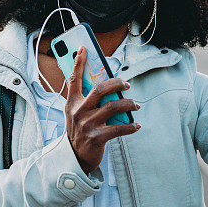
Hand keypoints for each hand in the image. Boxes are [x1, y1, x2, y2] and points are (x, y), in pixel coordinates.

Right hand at [65, 46, 140, 172]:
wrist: (73, 158)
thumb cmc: (78, 132)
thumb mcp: (75, 113)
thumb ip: (85, 100)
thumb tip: (105, 87)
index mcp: (72, 103)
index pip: (74, 78)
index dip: (79, 62)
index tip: (83, 48)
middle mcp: (79, 111)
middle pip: (100, 89)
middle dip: (117, 83)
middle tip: (127, 84)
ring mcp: (88, 124)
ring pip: (113, 106)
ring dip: (128, 104)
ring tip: (135, 105)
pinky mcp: (97, 137)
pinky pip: (119, 128)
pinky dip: (130, 126)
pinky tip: (136, 125)